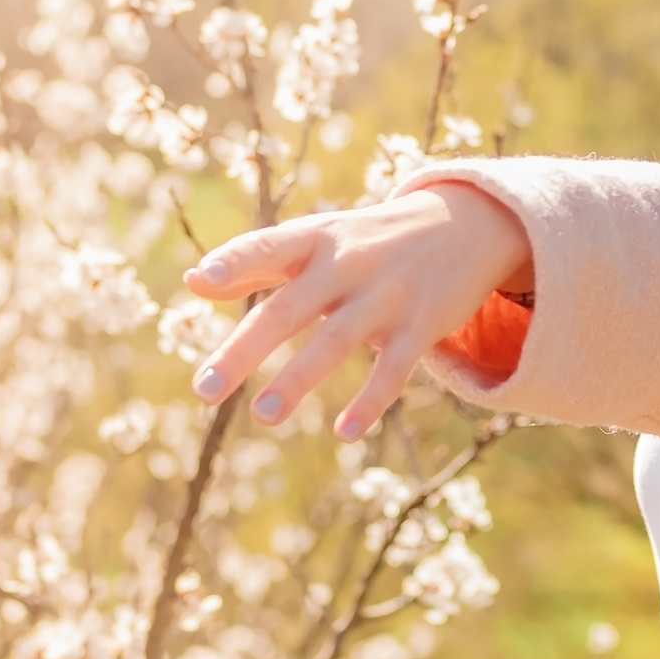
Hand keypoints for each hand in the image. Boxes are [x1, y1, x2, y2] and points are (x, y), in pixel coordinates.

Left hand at [182, 182, 533, 441]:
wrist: (467, 225)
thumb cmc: (371, 240)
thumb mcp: (319, 239)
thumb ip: (258, 261)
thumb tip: (192, 281)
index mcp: (317, 238)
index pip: (269, 246)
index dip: (237, 261)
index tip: (203, 277)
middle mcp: (348, 263)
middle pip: (289, 308)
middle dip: (245, 348)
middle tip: (203, 388)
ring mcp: (386, 295)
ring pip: (335, 341)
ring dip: (298, 379)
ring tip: (262, 416)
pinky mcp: (421, 325)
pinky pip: (393, 369)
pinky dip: (370, 401)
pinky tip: (344, 433)